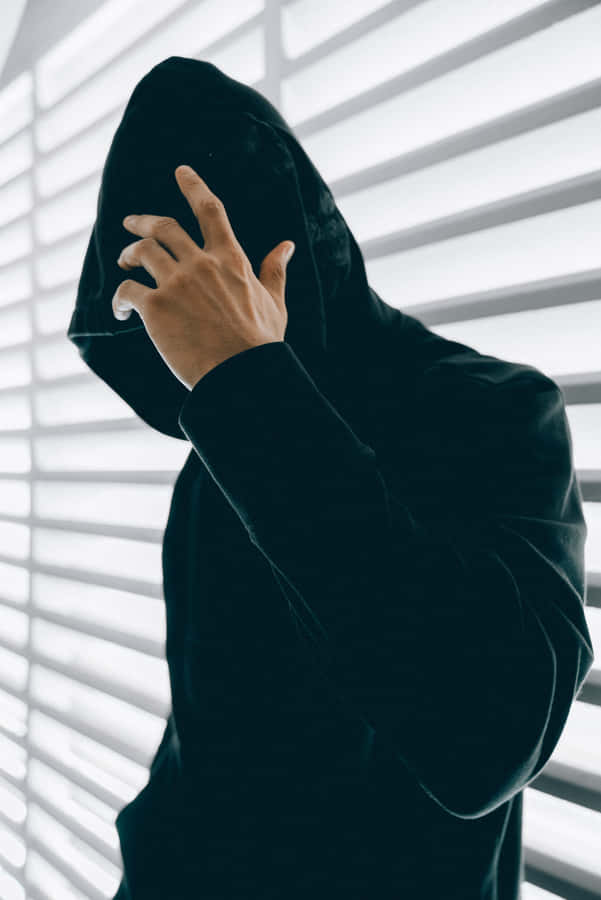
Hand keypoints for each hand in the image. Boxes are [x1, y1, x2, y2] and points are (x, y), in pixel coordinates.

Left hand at [113, 164, 294, 389]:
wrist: (243, 376)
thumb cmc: (261, 344)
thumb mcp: (274, 303)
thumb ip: (275, 270)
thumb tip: (286, 246)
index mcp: (230, 259)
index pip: (210, 210)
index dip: (194, 186)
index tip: (181, 172)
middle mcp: (200, 264)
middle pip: (164, 227)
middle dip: (142, 221)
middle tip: (130, 223)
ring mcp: (176, 284)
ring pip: (141, 251)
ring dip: (128, 253)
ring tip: (124, 262)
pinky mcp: (155, 308)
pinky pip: (126, 290)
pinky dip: (119, 298)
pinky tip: (120, 310)